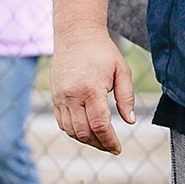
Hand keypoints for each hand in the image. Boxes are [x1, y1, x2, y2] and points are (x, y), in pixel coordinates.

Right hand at [49, 26, 135, 153]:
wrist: (76, 35)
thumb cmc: (102, 51)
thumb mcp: (122, 70)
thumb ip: (126, 97)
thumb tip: (129, 122)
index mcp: (91, 89)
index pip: (100, 125)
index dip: (109, 141)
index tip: (118, 148)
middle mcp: (72, 96)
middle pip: (84, 132)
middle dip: (99, 144)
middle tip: (111, 147)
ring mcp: (60, 97)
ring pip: (71, 130)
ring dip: (86, 140)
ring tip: (101, 141)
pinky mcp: (55, 97)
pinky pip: (62, 122)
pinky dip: (74, 132)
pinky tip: (87, 131)